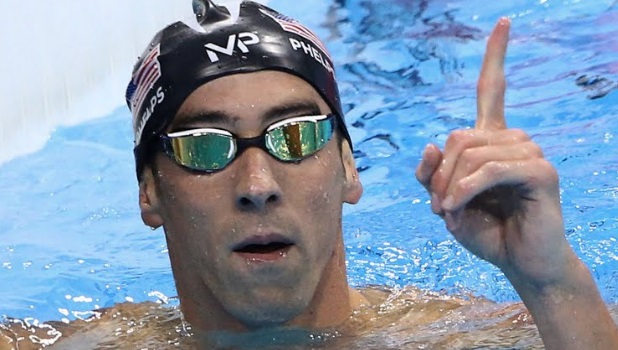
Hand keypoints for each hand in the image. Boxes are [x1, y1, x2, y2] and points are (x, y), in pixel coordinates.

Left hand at [416, 18, 576, 286]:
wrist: (518, 262)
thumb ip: (433, 173)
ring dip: (450, 186)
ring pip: (471, 152)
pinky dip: (466, 189)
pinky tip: (458, 207)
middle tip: (437, 205)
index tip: (503, 22)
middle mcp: (513, 139)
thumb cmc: (484, 229)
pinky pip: (491, 168)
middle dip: (439, 174)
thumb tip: (432, 143)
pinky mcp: (541, 171)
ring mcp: (530, 152)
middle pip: (459, 135)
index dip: (495, 56)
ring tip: (450, 211)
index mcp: (491, 140)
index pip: (492, 90)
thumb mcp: (445, 200)